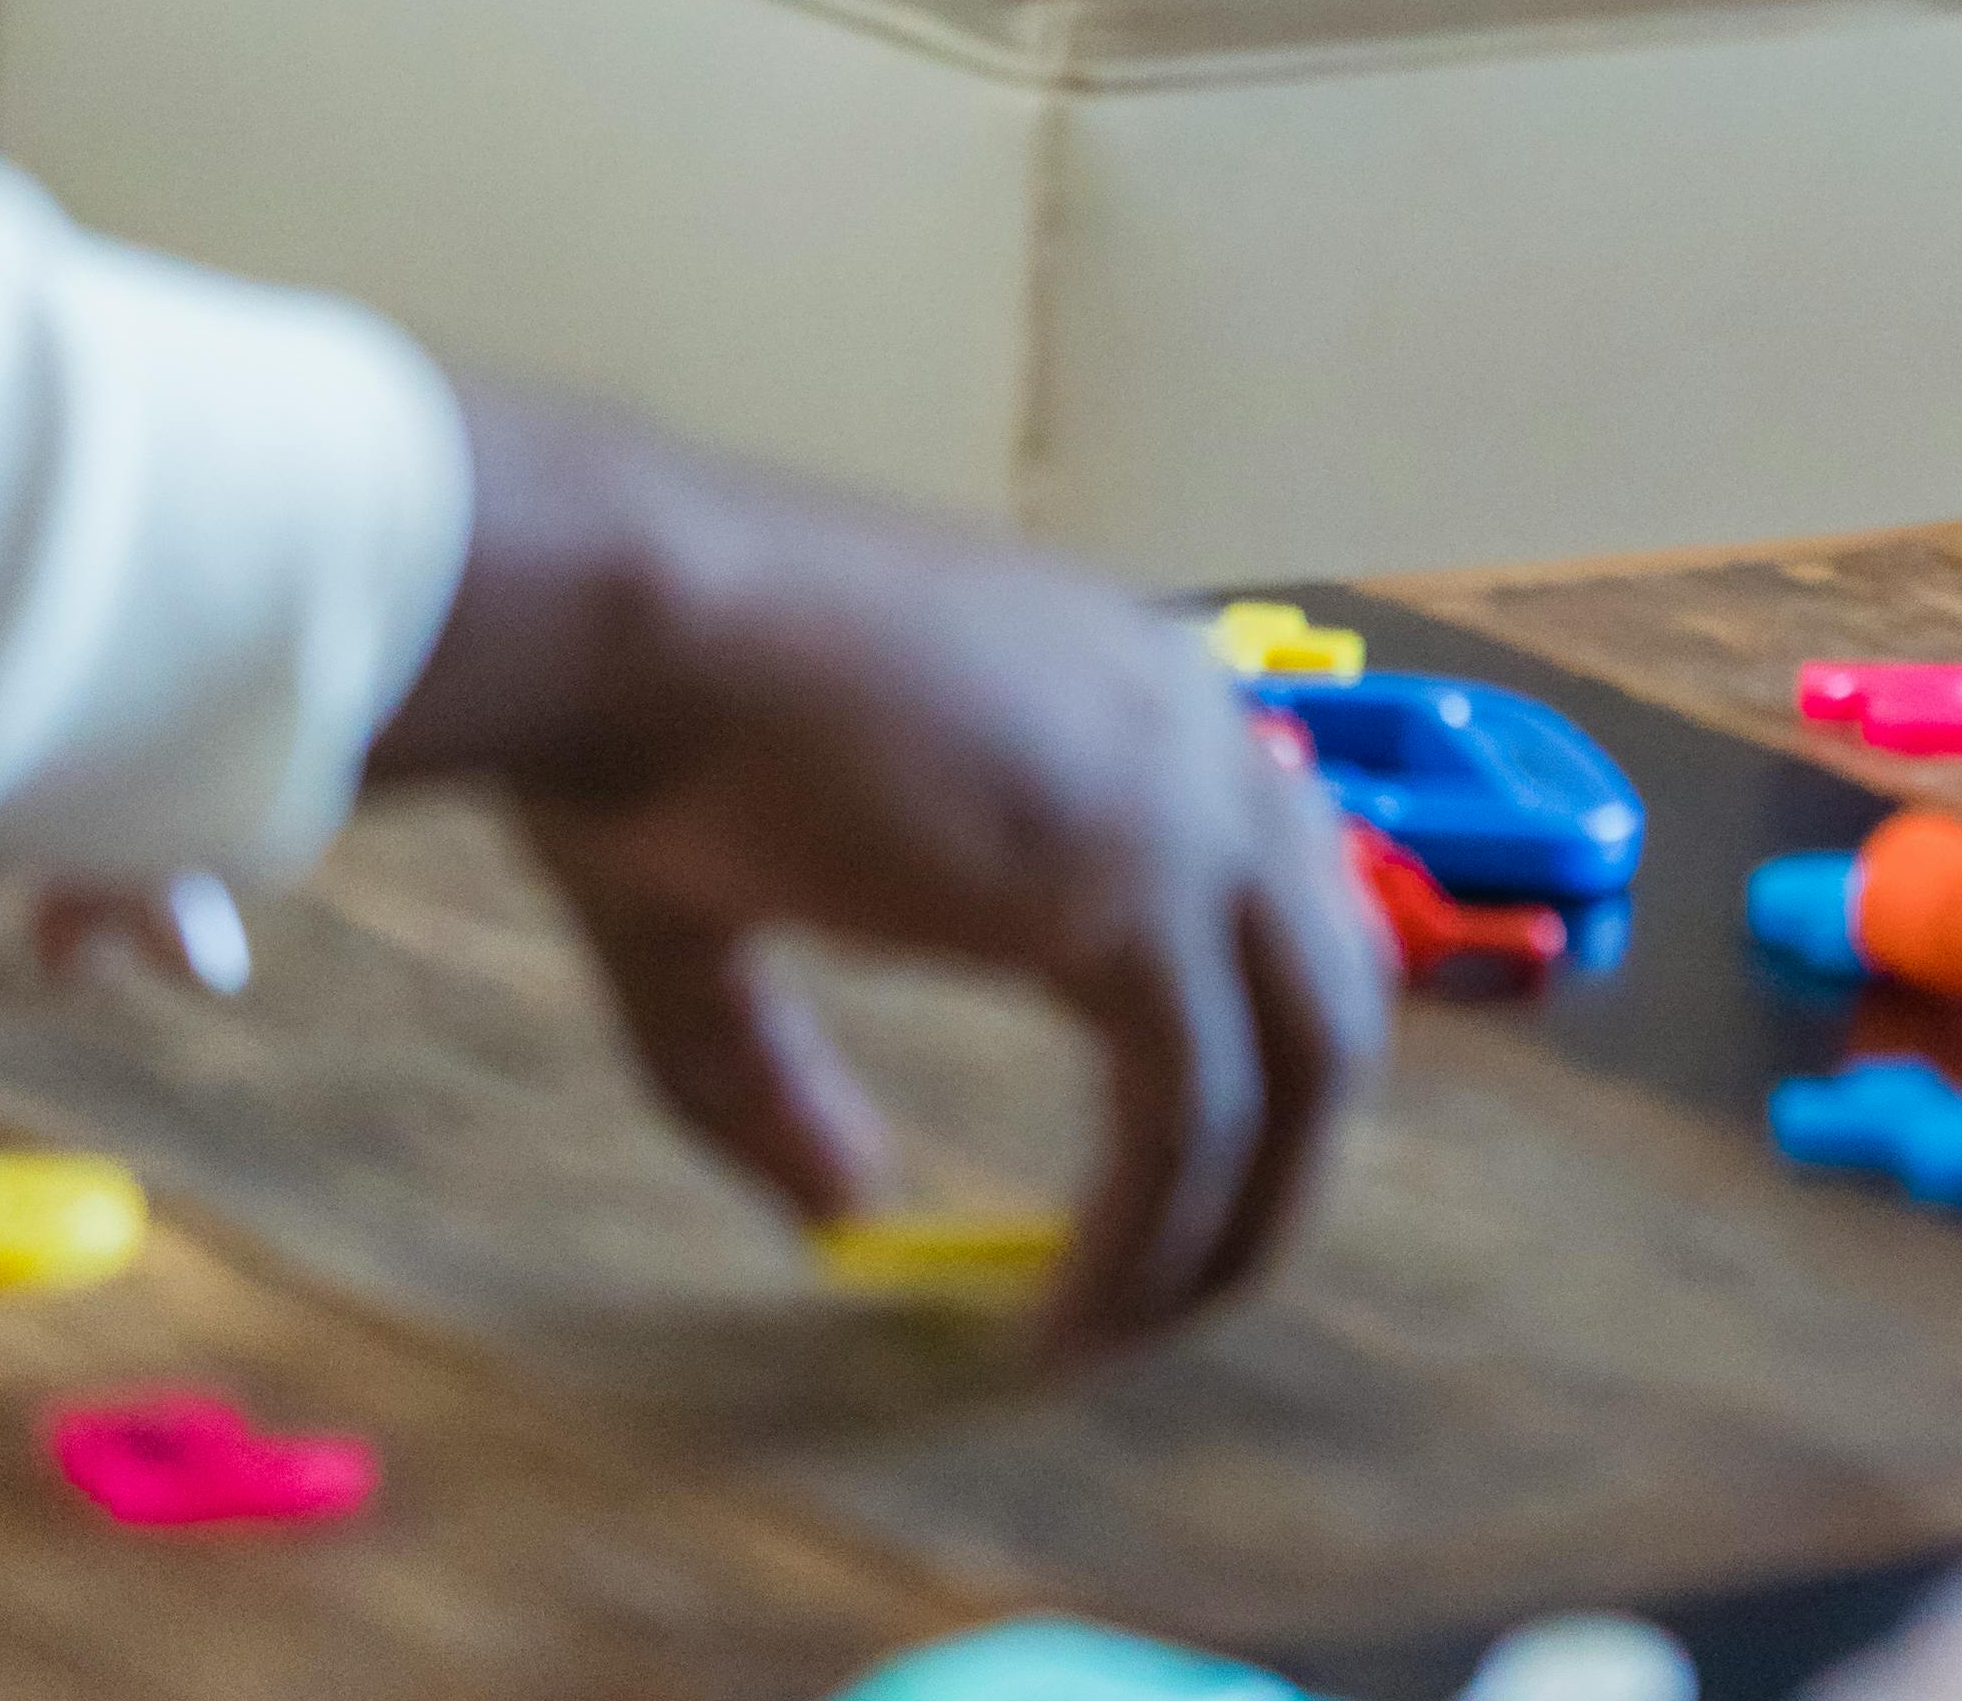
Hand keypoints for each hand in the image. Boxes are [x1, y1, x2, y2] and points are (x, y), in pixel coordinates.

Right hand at [371, 395, 1387, 1350]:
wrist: (629, 623)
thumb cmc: (652, 723)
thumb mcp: (724, 914)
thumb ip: (781, 1074)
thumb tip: (845, 1212)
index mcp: (1122, 691)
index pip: (1278, 884)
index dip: (1246, 1052)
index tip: (1166, 1187)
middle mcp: (1192, 728)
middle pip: (1332, 984)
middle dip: (1273, 1166)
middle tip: (1162, 1295)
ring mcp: (1180, 801)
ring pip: (1301, 1063)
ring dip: (1227, 1230)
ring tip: (1106, 1337)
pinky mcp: (1132, 891)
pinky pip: (1192, 1115)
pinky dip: (1147, 1242)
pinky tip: (1059, 1320)